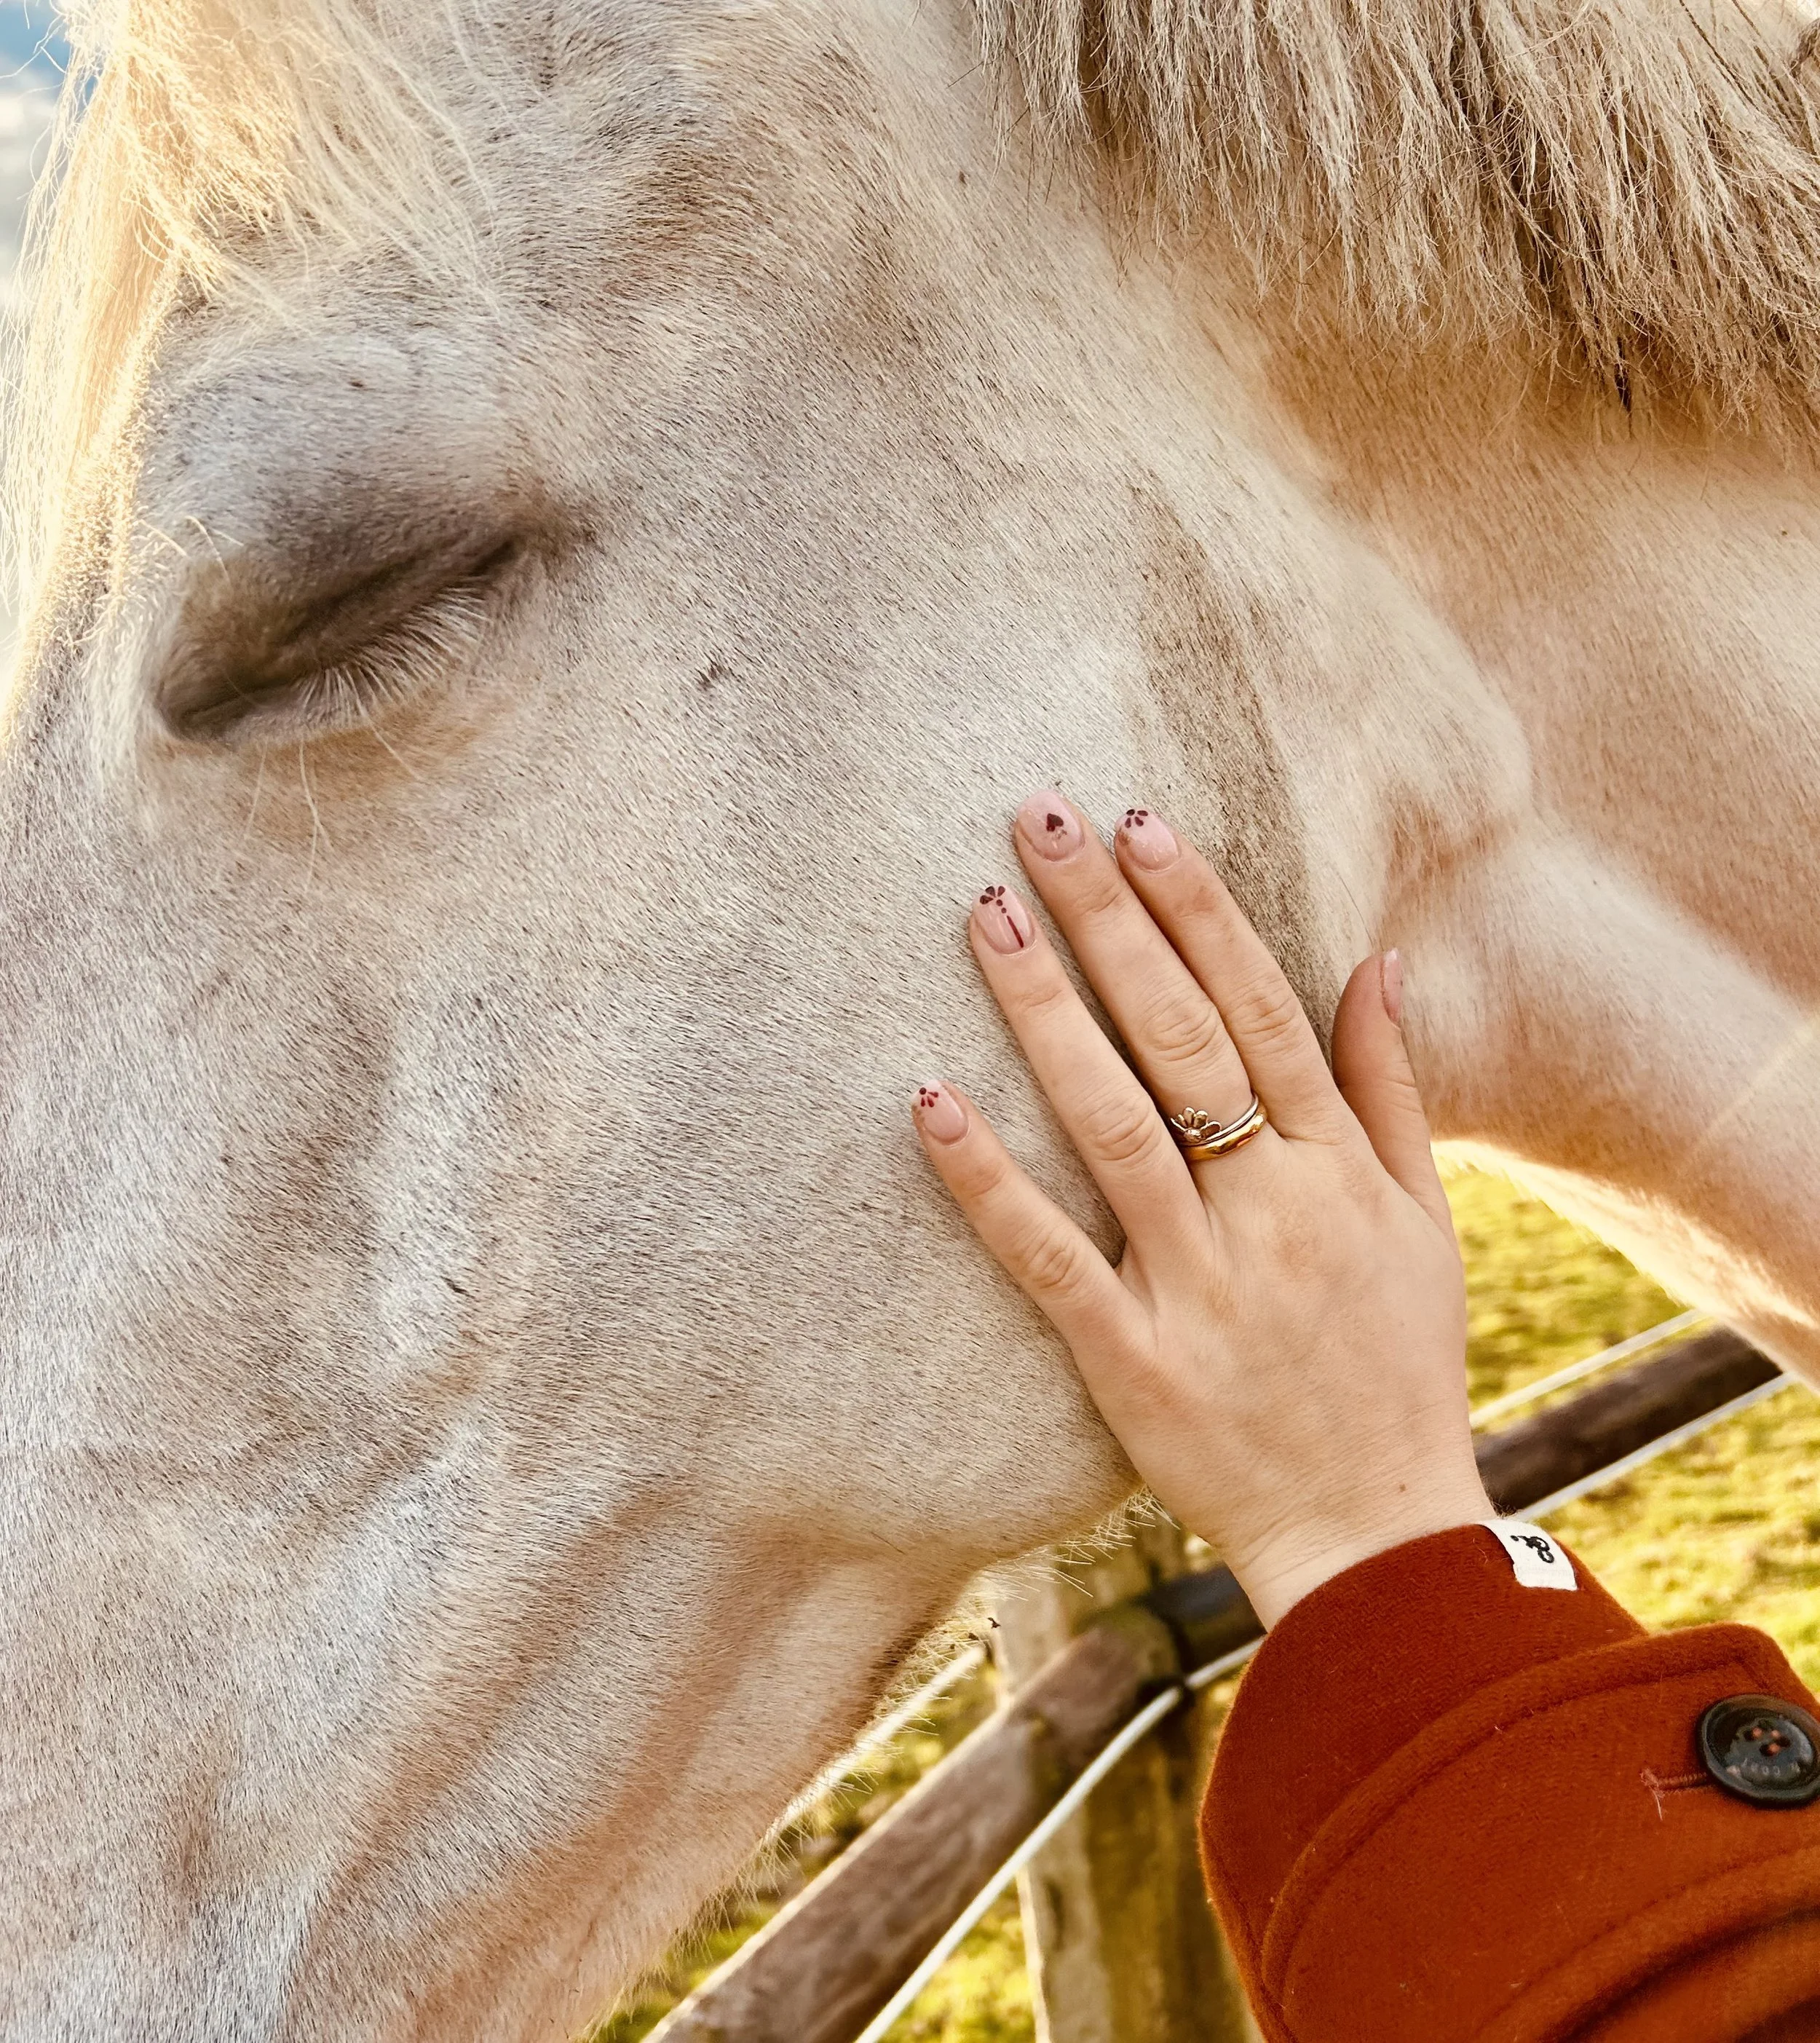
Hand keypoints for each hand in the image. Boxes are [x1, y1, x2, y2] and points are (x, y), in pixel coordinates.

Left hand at [913, 794, 1489, 1627]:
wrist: (1378, 1532)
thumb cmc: (1398, 1363)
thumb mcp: (1425, 1220)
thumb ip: (1393, 1088)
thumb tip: (1373, 959)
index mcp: (1338, 1168)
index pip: (1258, 1007)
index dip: (1197, 909)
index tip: (1140, 822)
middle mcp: (1271, 1208)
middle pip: (1180, 1037)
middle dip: (1110, 920)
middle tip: (1038, 820)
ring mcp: (1197, 1284)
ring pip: (1110, 1123)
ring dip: (1045, 1014)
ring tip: (985, 915)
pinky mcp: (1131, 1359)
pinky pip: (1049, 1258)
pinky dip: (987, 1182)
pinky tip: (927, 1102)